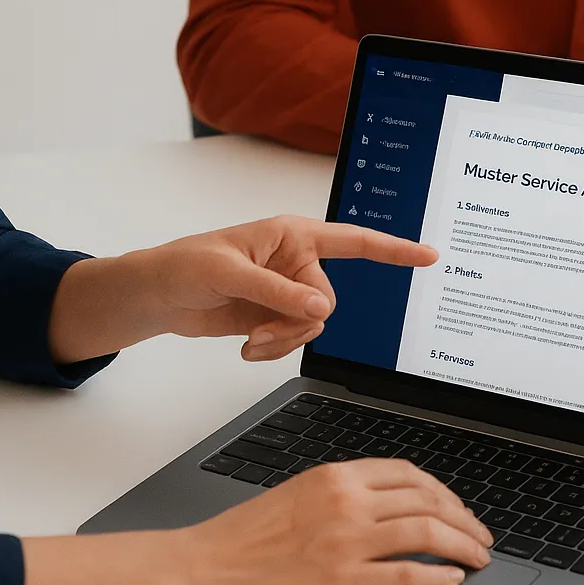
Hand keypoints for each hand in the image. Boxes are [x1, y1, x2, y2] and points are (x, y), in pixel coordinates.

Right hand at [16, 459, 493, 584]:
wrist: (201, 569)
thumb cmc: (241, 538)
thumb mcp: (298, 495)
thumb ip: (343, 495)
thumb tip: (389, 506)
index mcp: (336, 476)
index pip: (410, 474)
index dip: (445, 492)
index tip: (458, 508)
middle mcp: (346, 501)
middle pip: (428, 501)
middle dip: (465, 519)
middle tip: (481, 536)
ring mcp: (346, 540)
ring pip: (428, 533)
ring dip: (463, 546)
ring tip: (477, 558)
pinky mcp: (341, 580)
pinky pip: (406, 574)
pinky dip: (437, 577)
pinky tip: (450, 581)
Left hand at [49, 216, 436, 363]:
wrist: (154, 296)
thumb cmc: (181, 266)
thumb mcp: (225, 274)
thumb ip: (275, 290)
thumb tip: (320, 307)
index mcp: (292, 235)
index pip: (354, 241)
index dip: (393, 249)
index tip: (429, 255)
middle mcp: (296, 261)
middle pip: (328, 300)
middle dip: (298, 323)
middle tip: (260, 332)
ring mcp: (286, 291)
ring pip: (314, 325)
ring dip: (285, 341)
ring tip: (250, 343)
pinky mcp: (274, 316)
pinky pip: (295, 339)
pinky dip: (275, 349)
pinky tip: (248, 347)